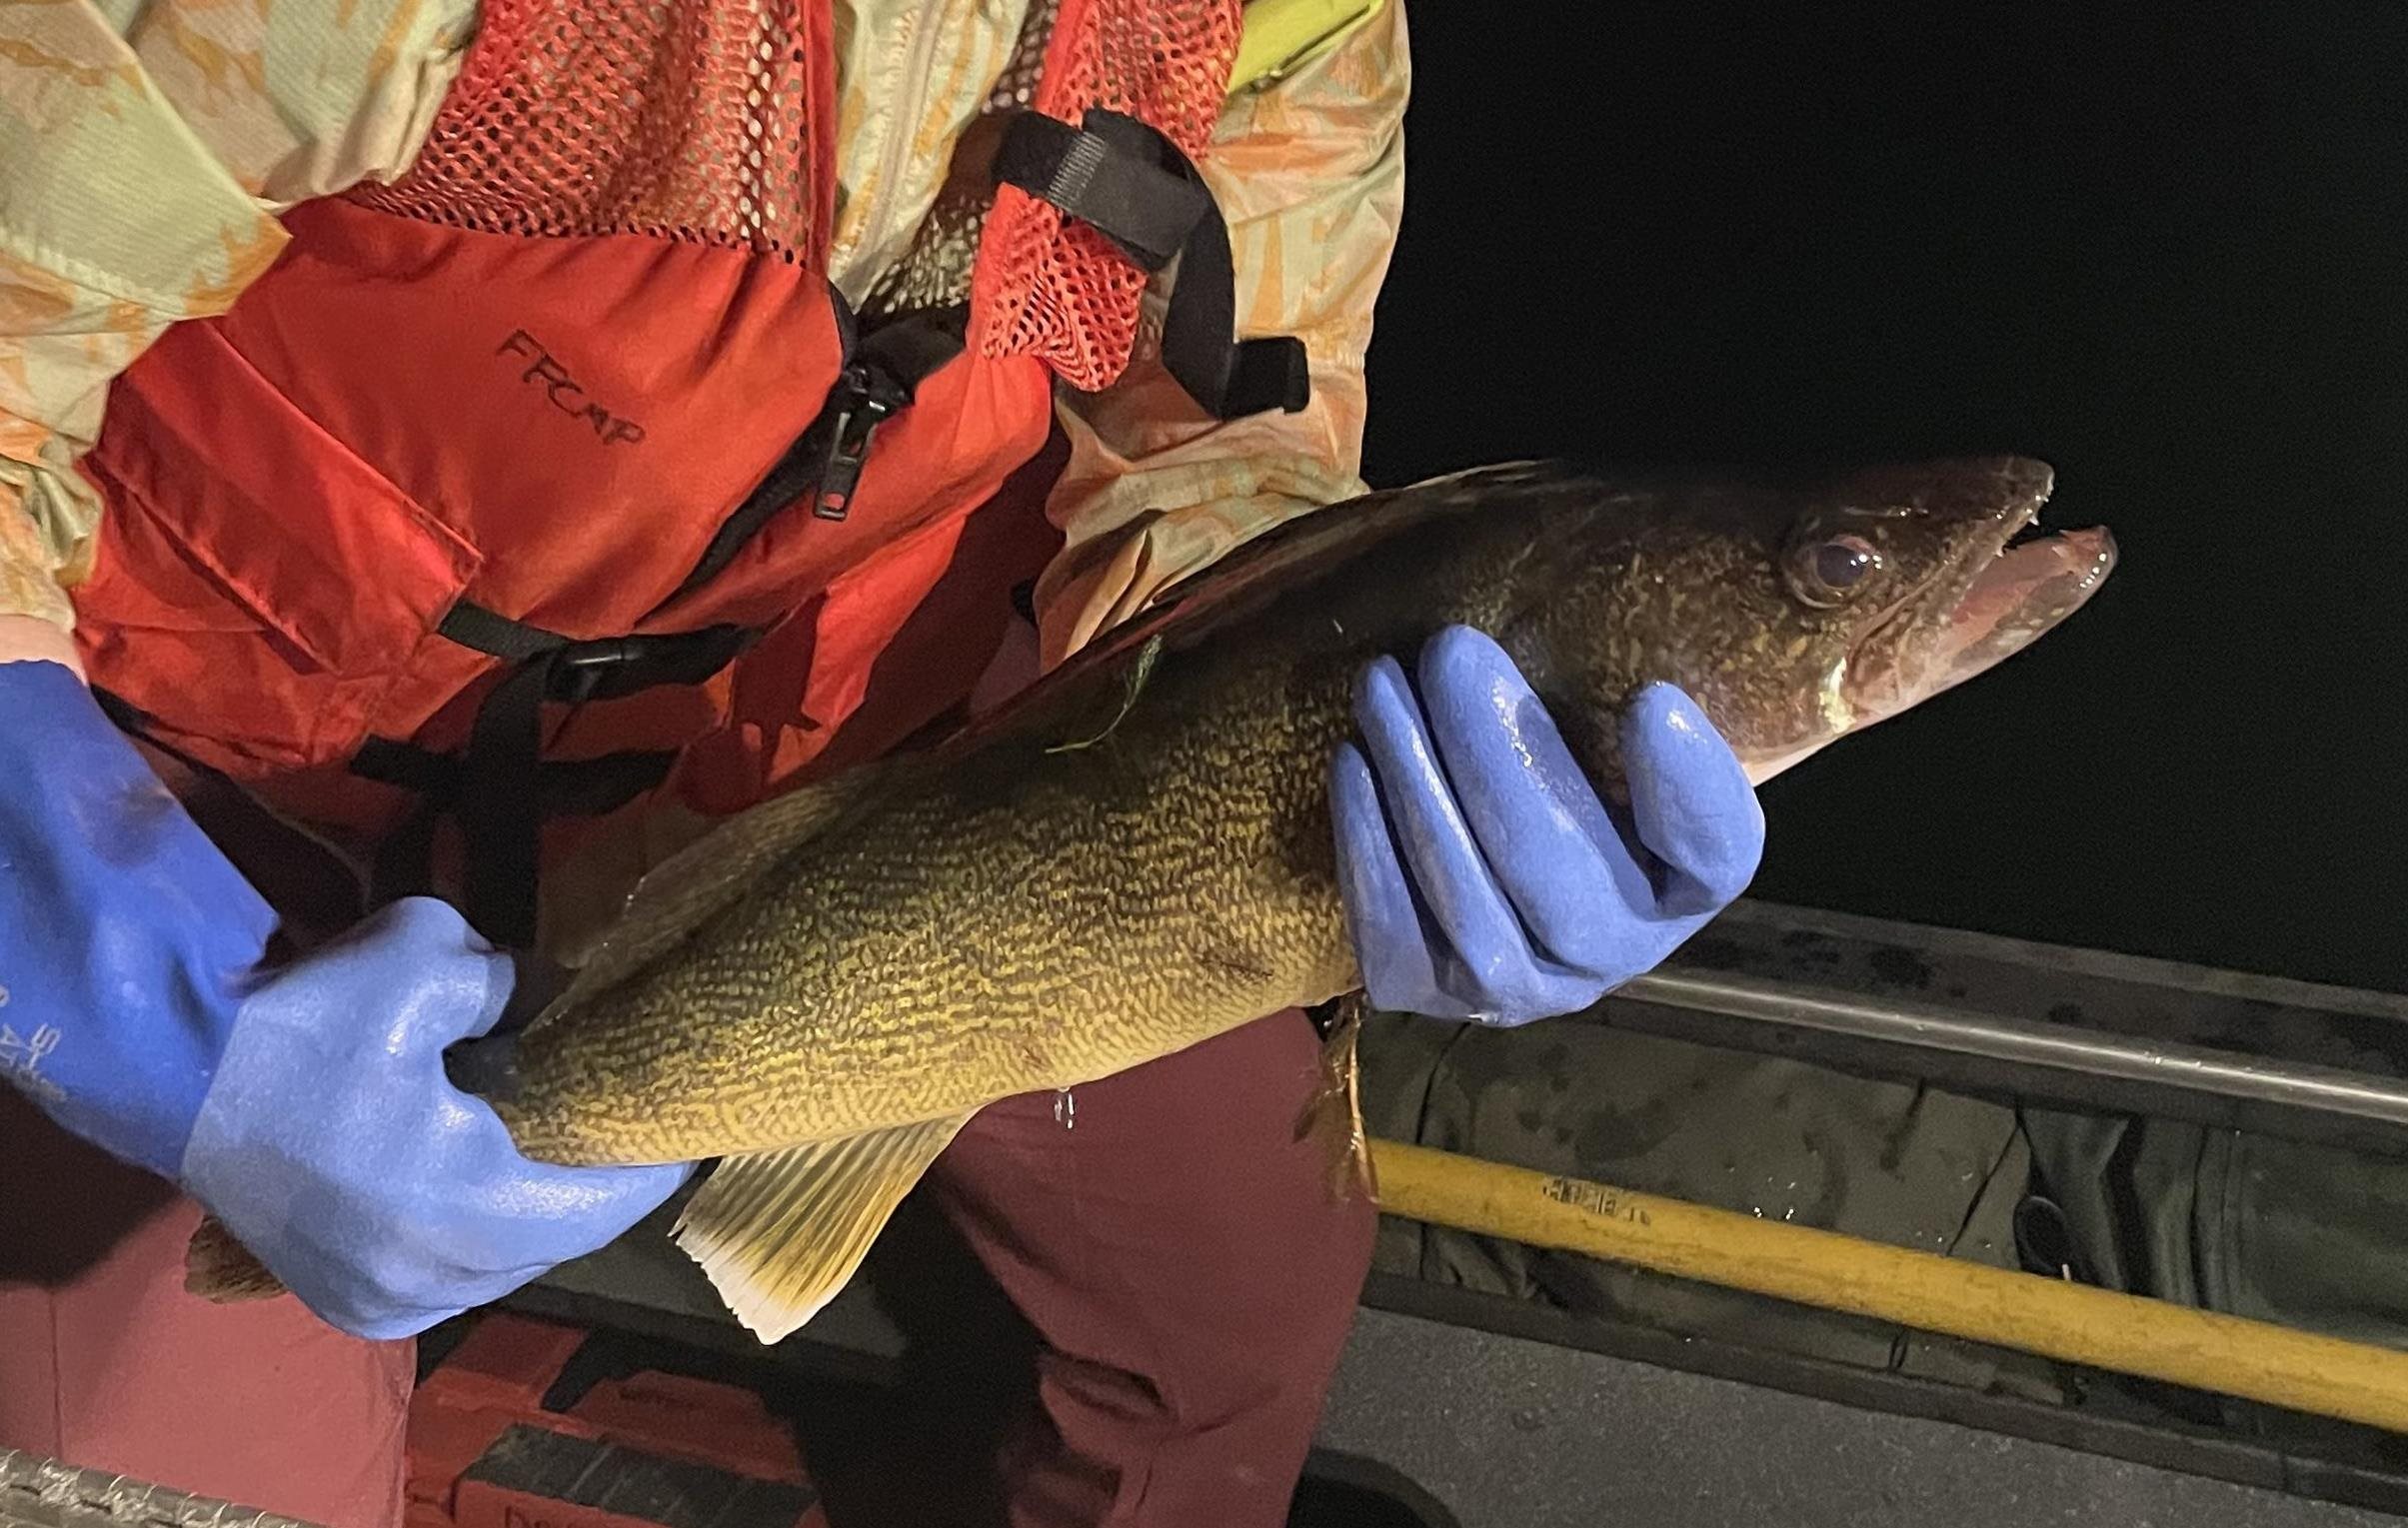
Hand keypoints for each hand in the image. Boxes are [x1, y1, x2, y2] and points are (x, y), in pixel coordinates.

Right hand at [0, 659, 689, 1338]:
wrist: (166, 1067)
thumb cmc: (301, 1012)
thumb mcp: (434, 956)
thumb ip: (521, 983)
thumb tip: (568, 998)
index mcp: (464, 1207)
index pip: (607, 1202)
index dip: (654, 1159)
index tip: (689, 1120)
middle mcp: (429, 1279)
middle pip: (559, 1239)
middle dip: (596, 1183)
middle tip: (626, 1124)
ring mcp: (382, 1304)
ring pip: (504, 1265)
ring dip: (537, 1210)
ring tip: (562, 1145)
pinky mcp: (346, 1303)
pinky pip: (449, 1276)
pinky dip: (480, 1232)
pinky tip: (490, 1176)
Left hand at [1329, 626, 1762, 1024]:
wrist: (1485, 839)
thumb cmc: (1566, 759)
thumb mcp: (1617, 723)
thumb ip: (1632, 688)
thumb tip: (1631, 630)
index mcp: (1691, 880)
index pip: (1718, 851)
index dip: (1689, 788)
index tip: (1650, 699)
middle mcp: (1621, 952)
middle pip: (1557, 867)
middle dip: (1492, 751)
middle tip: (1451, 651)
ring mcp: (1528, 989)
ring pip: (1470, 907)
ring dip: (1415, 784)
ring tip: (1382, 687)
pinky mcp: (1438, 997)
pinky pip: (1396, 936)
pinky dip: (1368, 846)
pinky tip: (1353, 762)